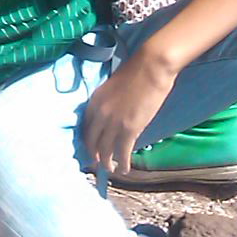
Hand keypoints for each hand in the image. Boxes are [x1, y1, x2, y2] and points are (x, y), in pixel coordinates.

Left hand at [82, 48, 177, 175]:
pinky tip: (125, 168)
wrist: (151, 66)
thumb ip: (108, 102)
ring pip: (105, 150)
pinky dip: (123, 163)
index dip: (88, 140)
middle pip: (92, 141)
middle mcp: (100, 114)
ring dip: (107, 163)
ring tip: (111, 170)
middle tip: (98, 163)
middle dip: (94, 155)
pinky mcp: (129, 129)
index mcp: (94, 101)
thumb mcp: (113, 87)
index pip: (85, 127)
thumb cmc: (136, 72)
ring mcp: (113, 122)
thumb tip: (112, 116)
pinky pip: (122, 152)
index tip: (91, 148)